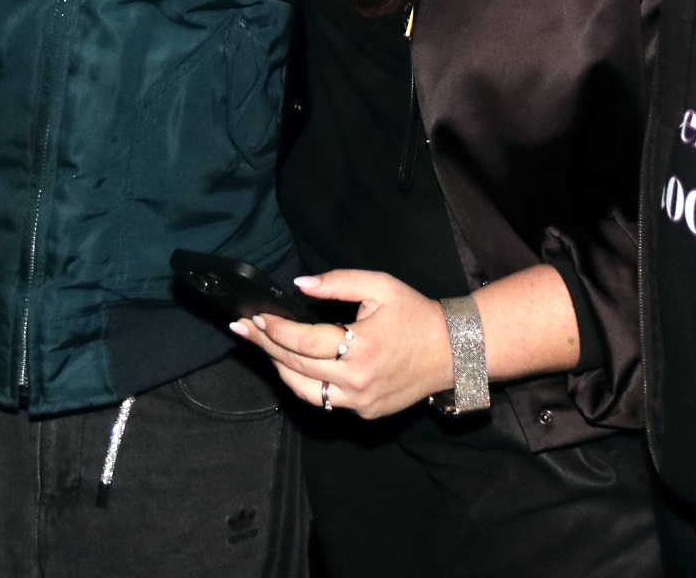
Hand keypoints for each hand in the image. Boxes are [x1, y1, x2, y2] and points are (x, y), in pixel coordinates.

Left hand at [235, 270, 454, 419]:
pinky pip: (324, 400)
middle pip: (295, 366)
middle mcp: (357, 380)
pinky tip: (292, 365)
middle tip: (243, 330)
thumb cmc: (415, 314)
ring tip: (264, 348)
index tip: (255, 318)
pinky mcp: (365, 412)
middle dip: (265, 346)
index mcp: (361, 346)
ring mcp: (360, 402)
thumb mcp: (379, 286)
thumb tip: (300, 286)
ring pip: (303, 390)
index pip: (302, 341)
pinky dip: (304, 383)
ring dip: (280, 368)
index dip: (274, 330)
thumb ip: (337, 283)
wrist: (452, 351)